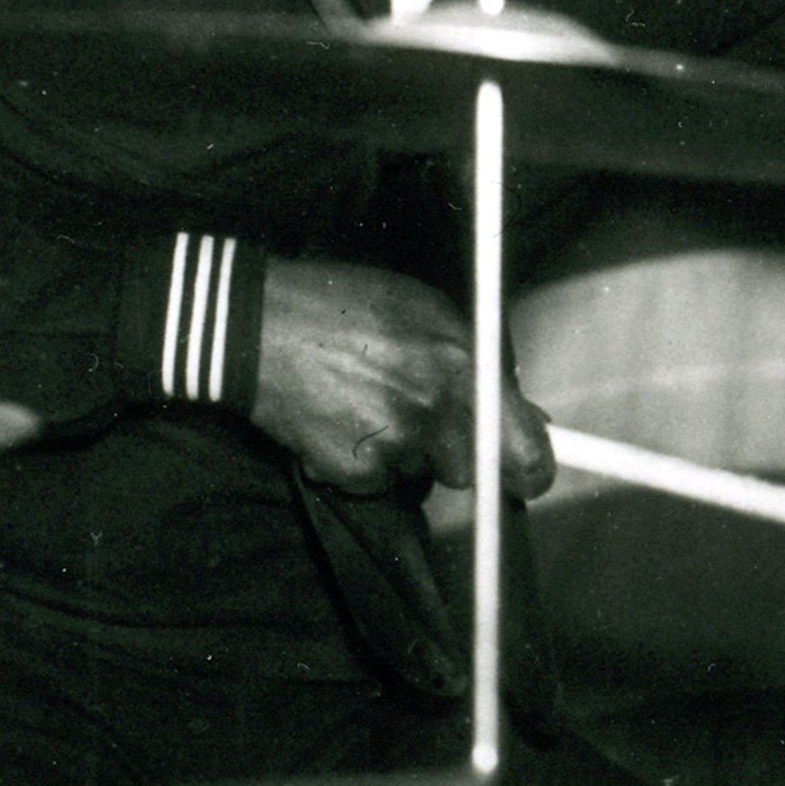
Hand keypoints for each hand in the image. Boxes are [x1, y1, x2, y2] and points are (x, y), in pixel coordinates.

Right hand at [246, 258, 554, 499]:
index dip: (532, 469)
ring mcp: (392, 447)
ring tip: (365, 400)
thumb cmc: (337, 305)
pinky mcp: (353, 473)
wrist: (252, 326)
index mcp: (461, 367)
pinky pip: (377, 480)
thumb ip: (476, 359)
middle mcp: (433, 412)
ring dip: (404, 450)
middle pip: (470, 469)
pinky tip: (338, 416)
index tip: (528, 473)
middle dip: (451, 448)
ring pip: (420, 473)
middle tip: (418, 414)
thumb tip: (517, 410)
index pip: (527, 451)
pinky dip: (361, 458)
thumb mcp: (420, 308)